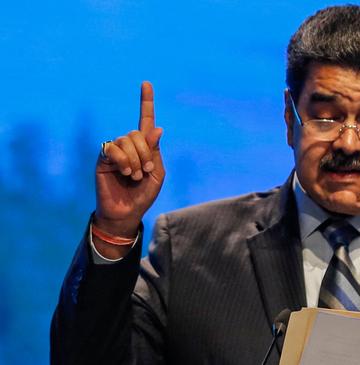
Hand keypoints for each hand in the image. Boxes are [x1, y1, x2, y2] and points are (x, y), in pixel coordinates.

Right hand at [94, 81, 164, 240]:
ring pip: (126, 140)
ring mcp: (115, 151)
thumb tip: (158, 128)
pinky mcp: (103, 158)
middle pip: (137, 133)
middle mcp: (129, 145)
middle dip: (145, 153)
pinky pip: (112, 148)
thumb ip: (155, 151)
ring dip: (135, 160)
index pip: (145, 120)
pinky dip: (122, 160)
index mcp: (145, 147)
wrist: (127, 212)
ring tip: (134, 176)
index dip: (146, 102)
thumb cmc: (143, 195)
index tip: (146, 83)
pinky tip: (124, 173)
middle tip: (145, 171)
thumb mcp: (156, 173)